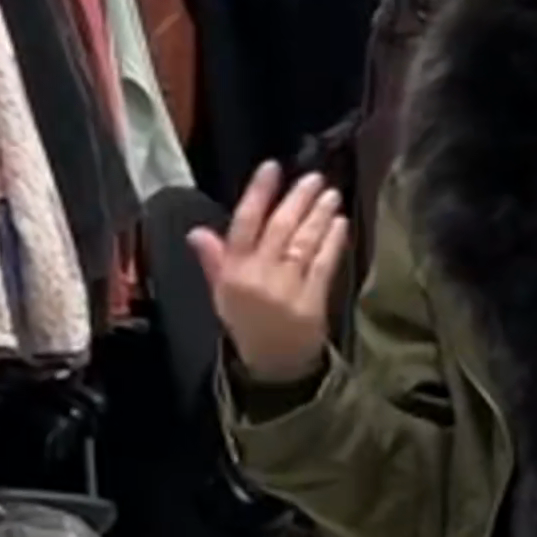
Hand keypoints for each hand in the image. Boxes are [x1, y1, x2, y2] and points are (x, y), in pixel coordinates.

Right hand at [188, 163, 348, 387]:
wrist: (273, 368)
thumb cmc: (248, 326)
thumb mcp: (223, 295)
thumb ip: (214, 261)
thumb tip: (197, 231)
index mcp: (233, 273)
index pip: (243, 224)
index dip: (258, 193)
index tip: (272, 167)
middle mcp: (258, 277)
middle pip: (279, 228)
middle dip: (297, 199)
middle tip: (314, 177)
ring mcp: (286, 290)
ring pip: (302, 243)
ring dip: (318, 215)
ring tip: (331, 194)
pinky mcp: (311, 302)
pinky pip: (323, 265)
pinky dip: (332, 242)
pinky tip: (340, 223)